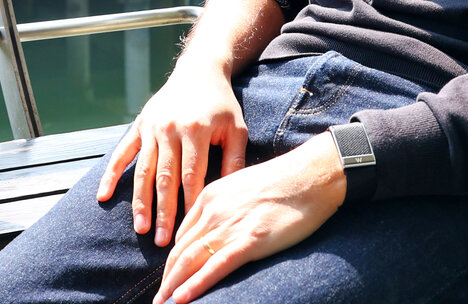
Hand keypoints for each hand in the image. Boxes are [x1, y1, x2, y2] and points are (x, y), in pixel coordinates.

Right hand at [96, 63, 248, 246]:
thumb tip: (230, 197)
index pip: (192, 175)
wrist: (199, 70)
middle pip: (164, 178)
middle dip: (163, 212)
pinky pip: (122, 153)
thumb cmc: (222, 103)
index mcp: (196, 130)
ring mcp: (151, 127)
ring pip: (143, 171)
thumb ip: (234, 161)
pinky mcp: (139, 125)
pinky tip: (104, 197)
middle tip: (162, 242)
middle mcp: (170, 129)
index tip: (190, 231)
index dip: (189, 204)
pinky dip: (111, 175)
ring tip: (140, 228)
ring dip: (140, 201)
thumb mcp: (237, 128)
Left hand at [153, 131, 345, 303]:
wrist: (310, 175)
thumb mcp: (242, 188)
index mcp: (209, 197)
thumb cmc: (283, 182)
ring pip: (189, 260)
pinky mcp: (249, 241)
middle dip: (167, 278)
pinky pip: (215, 267)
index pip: (181, 235)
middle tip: (157, 300)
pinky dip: (195, 285)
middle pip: (179, 250)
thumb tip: (219, 229)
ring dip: (172, 286)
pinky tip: (181, 300)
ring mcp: (229, 226)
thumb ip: (225, 207)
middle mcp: (212, 211)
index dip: (171, 260)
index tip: (167, 279)